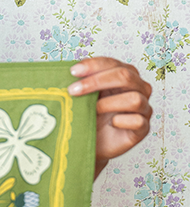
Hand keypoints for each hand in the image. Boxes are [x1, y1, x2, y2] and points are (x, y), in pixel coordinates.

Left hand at [68, 57, 151, 178]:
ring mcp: (143, 108)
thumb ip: (81, 82)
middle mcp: (139, 88)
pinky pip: (138, 121)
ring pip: (134, 99)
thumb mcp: (84, 96)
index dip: (93, 65)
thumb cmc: (90, 116)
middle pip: (125, 76)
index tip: (72, 72)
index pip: (112, 63)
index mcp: (125, 74)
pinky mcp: (143, 128)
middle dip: (96, 81)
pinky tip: (111, 123)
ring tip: (92, 110)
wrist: (93, 143)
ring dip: (109, 103)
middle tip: (73, 91)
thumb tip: (63, 71)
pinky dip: (122, 121)